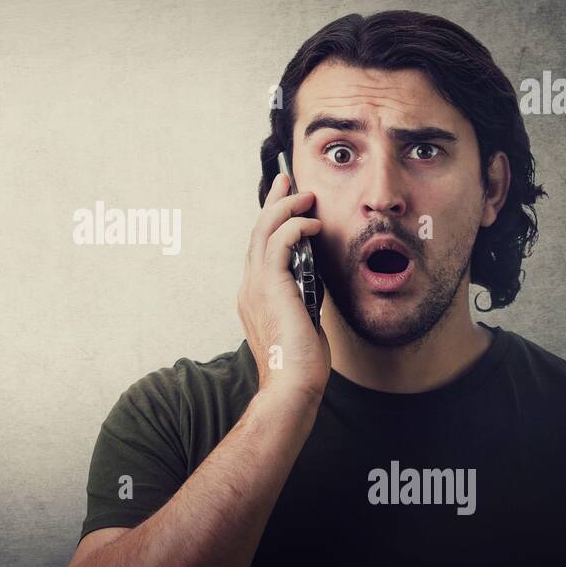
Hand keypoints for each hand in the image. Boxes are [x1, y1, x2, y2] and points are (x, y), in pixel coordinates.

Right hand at [237, 171, 331, 404]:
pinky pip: (278, 244)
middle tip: (288, 180)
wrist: (291, 386)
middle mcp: (249, 287)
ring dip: (286, 209)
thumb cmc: (300, 364)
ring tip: (306, 196)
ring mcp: (255, 286)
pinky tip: (313, 224)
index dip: (272, 223)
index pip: (260, 249)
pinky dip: (295, 228)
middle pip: (257, 232)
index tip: (287, 204)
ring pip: (264, 232)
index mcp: (254, 295)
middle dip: (274, 203)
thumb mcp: (304, 322)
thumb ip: (304, 299)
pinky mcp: (270, 287)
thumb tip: (316, 282)